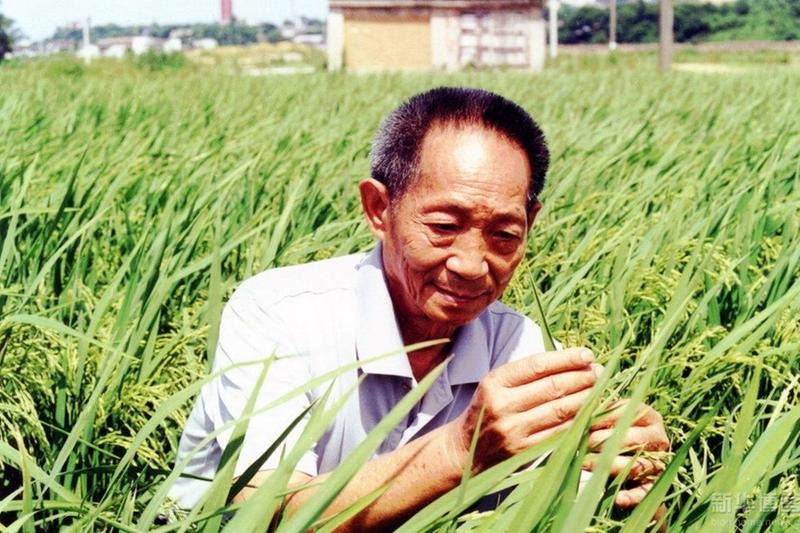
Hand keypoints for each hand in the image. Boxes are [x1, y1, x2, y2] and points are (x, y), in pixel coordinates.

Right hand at [446, 347, 601, 472]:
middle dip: (581, 377)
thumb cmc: (490, 407)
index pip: (537, 365)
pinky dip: (578, 421)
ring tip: (598, 389)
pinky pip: (559, 432)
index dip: (566, 358)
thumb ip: (528, 372)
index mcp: (496, 382)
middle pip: (552, 387)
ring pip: (560, 410)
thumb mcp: (499, 383)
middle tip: (599, 372)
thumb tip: (570, 360)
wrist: (468, 448)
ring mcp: (514, 430)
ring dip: (585, 398)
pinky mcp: (525, 450)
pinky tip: (590, 412)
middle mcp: (503, 404)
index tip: (587, 355)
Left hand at [584, 400, 669, 507]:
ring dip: (611, 466)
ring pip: (638, 464)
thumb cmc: (603, 434)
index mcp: (647, 416)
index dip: (605, 417)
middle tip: (583, 444)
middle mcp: (657, 438)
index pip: (628, 412)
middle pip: (634, 439)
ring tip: (586, 464)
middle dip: (606, 441)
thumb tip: (583, 407)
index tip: (585, 422)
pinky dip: (632, 496)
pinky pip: (645, 492)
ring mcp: (658, 462)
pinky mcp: (653, 485)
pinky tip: (618, 498)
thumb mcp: (601, 420)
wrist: (613, 464)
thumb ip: (594, 412)